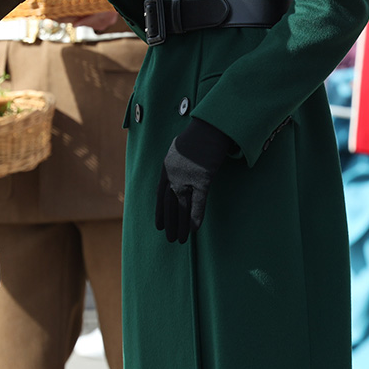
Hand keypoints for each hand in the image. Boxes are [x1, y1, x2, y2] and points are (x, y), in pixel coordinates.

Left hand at [155, 117, 233, 242]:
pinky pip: (198, 202)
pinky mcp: (203, 179)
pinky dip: (196, 216)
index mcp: (166, 167)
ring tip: (180, 240)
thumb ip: (174, 164)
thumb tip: (174, 177)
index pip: (160, 195)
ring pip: (181, 207)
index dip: (160, 212)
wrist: (209, 127)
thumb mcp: (178, 148)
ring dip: (181, 225)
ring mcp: (187, 177)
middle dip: (170, 223)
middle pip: (170, 204)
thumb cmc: (196, 136)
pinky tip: (194, 230)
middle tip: (170, 239)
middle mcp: (173, 174)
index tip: (159, 226)